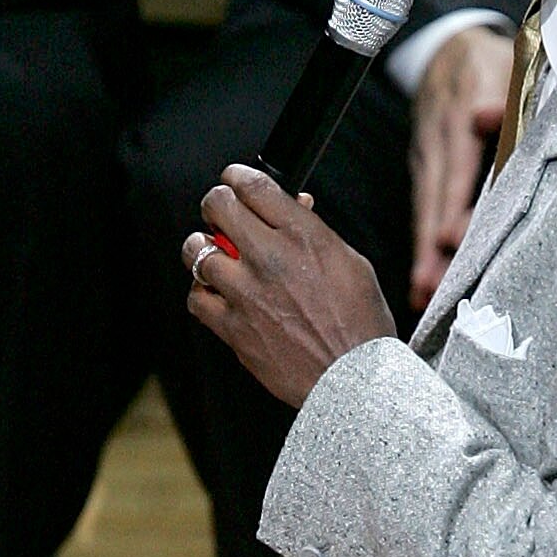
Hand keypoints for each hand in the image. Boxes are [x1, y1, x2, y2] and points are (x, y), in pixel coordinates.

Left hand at [184, 163, 394, 407]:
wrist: (355, 380)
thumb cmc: (360, 324)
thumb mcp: (351, 263)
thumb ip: (314, 232)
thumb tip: (294, 206)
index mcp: (304, 236)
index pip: (253, 185)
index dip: (236, 176)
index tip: (233, 180)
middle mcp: (271, 258)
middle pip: (218, 207)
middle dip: (216, 204)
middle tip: (220, 213)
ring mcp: (247, 293)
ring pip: (196, 251)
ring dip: (200, 247)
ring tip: (212, 254)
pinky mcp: (233, 327)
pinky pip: (197, 299)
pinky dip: (202, 292)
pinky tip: (216, 294)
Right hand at [408, 24, 514, 310]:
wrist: (452, 45)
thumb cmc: (491, 64)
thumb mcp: (505, 65)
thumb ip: (502, 97)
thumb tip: (486, 116)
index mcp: (463, 113)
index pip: (462, 165)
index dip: (457, 203)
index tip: (454, 237)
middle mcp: (440, 139)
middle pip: (437, 196)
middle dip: (434, 243)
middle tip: (434, 286)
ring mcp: (428, 154)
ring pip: (426, 207)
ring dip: (425, 252)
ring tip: (424, 295)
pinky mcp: (424, 167)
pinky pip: (424, 207)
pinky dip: (423, 243)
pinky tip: (424, 281)